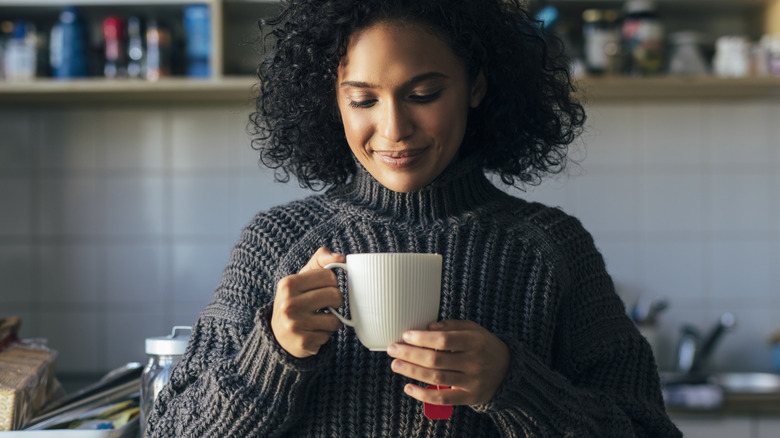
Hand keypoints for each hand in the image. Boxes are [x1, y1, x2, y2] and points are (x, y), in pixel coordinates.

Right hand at [271, 247, 344, 357]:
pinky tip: (313, 332)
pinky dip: (325, 334)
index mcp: (288, 284)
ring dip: (332, 320)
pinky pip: (329, 335)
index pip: (329, 276)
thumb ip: (321, 260)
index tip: (324, 288)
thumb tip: (341, 258)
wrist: (278, 335)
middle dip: (336, 301)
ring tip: (319, 319)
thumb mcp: (302, 277)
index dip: (332, 283)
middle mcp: (289, 303)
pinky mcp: (303, 341)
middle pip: (335, 296)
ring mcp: (295, 324)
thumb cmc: (296, 300)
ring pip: (335, 319)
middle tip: (326, 305)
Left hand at [386, 319, 509, 405]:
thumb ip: (452, 326)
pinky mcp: (470, 397)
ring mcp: (472, 381)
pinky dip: (423, 394)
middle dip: (410, 354)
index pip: (444, 340)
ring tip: (396, 365)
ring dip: (412, 371)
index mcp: (475, 341)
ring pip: (436, 378)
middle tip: (392, 350)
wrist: (509, 370)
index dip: (422, 338)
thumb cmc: (484, 345)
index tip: (405, 336)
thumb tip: (427, 327)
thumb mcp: (473, 329)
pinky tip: (408, 387)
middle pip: (436, 359)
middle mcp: (474, 362)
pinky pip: (443, 398)